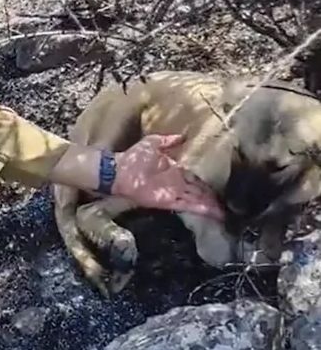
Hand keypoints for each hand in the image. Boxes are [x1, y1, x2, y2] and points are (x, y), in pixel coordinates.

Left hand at [110, 134, 224, 220]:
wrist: (119, 170)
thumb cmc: (134, 156)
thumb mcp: (153, 143)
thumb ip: (168, 141)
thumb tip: (183, 136)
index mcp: (174, 169)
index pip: (195, 177)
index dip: (207, 182)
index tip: (223, 185)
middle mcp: (176, 182)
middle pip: (199, 191)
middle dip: (213, 197)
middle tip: (231, 203)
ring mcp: (173, 193)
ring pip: (196, 200)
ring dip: (210, 206)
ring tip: (227, 212)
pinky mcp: (167, 201)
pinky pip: (187, 205)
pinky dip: (200, 209)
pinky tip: (214, 213)